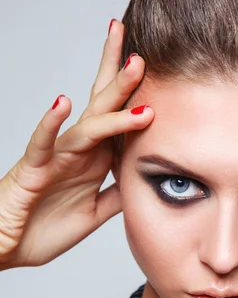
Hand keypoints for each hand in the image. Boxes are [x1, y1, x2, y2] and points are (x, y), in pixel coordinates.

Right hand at [0, 19, 152, 269]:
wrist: (7, 248)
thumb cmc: (43, 228)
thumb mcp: (95, 213)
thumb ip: (118, 194)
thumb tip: (146, 180)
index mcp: (94, 160)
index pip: (120, 122)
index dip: (138, 99)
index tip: (161, 75)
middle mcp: (78, 152)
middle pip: (104, 106)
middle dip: (124, 78)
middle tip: (145, 50)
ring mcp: (56, 157)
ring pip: (87, 122)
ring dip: (111, 97)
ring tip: (132, 69)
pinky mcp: (33, 169)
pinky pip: (41, 142)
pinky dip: (51, 123)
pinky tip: (63, 102)